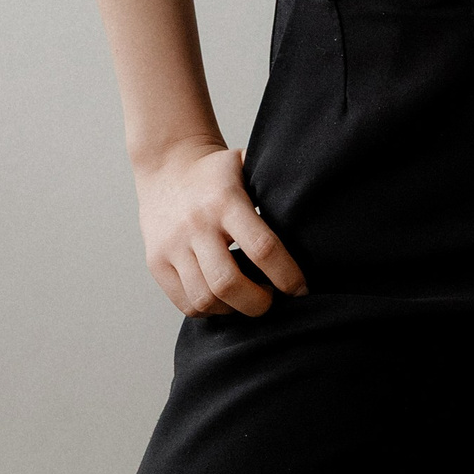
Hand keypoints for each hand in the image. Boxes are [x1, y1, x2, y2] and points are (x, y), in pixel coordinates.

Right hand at [134, 139, 306, 318]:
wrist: (167, 164)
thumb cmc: (218, 171)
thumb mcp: (249, 166)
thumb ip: (276, 188)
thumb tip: (317, 215)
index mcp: (226, 201)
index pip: (262, 247)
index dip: (286, 275)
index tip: (301, 289)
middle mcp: (197, 225)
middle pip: (228, 283)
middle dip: (259, 303)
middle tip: (273, 300)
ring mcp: (173, 246)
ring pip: (205, 299)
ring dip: (233, 309)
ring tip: (249, 300)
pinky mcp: (156, 263)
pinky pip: (185, 303)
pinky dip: (209, 310)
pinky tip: (224, 299)